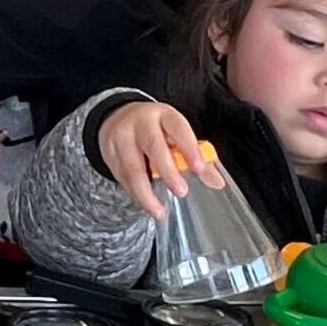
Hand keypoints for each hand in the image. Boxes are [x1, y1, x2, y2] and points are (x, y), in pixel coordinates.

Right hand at [96, 98, 223, 218]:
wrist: (117, 118)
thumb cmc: (155, 128)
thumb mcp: (175, 133)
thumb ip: (196, 156)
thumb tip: (217, 182)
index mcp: (163, 115)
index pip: (178, 127)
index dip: (189, 147)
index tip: (200, 168)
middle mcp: (141, 123)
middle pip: (153, 145)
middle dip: (168, 171)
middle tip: (181, 191)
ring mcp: (122, 138)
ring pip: (133, 168)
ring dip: (146, 193)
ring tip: (159, 210)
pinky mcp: (109, 154)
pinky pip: (122, 178)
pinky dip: (135, 194)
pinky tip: (145, 204)